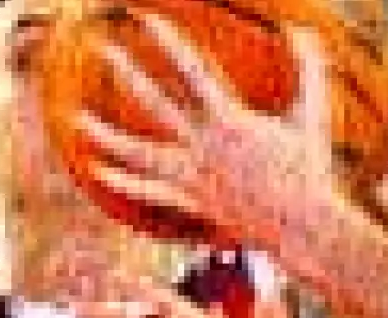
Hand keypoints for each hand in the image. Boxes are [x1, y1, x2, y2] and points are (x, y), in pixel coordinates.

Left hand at [71, 12, 346, 251]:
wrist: (301, 227)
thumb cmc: (308, 170)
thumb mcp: (310, 114)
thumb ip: (307, 68)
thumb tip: (303, 28)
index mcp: (228, 121)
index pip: (190, 70)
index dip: (166, 41)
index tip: (144, 18)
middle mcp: (202, 147)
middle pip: (154, 104)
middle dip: (127, 73)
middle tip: (102, 49)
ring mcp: (192, 177)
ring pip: (138, 155)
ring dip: (106, 137)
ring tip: (77, 121)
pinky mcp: (191, 203)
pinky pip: (150, 192)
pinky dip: (124, 182)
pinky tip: (100, 172)